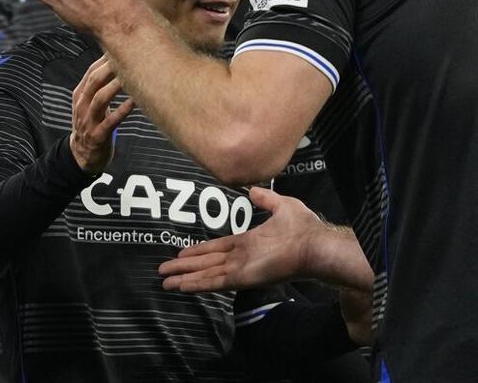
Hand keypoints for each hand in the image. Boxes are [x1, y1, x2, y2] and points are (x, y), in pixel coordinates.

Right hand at [69, 55, 134, 174]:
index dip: (105, 59)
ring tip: (131, 76)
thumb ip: (100, 86)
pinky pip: (110, 121)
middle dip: (110, 68)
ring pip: (100, 99)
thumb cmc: (93, 124)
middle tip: (129, 56)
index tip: (122, 47)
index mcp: (80, 96)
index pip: (91, 72)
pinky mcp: (98, 136)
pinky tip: (134, 102)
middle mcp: (82, 106)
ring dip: (116, 86)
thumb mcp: (90, 104)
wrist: (82, 156)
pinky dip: (122, 110)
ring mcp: (89, 121)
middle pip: (94, 81)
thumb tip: (118, 64)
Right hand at [159, 186, 324, 291]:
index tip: (181, 253)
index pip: (217, 248)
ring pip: (206, 275)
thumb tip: (252, 190)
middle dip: (185, 268)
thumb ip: (265, 199)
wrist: (314, 245)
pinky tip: (182, 287)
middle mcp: (241, 258)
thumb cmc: (303, 228)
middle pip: (206, 264)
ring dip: (186, 279)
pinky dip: (198, 285)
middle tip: (163, 272)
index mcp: (248, 242)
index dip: (199, 251)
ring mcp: (241, 269)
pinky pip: (215, 282)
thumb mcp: (282, 205)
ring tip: (165, 284)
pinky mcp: (243, 278)